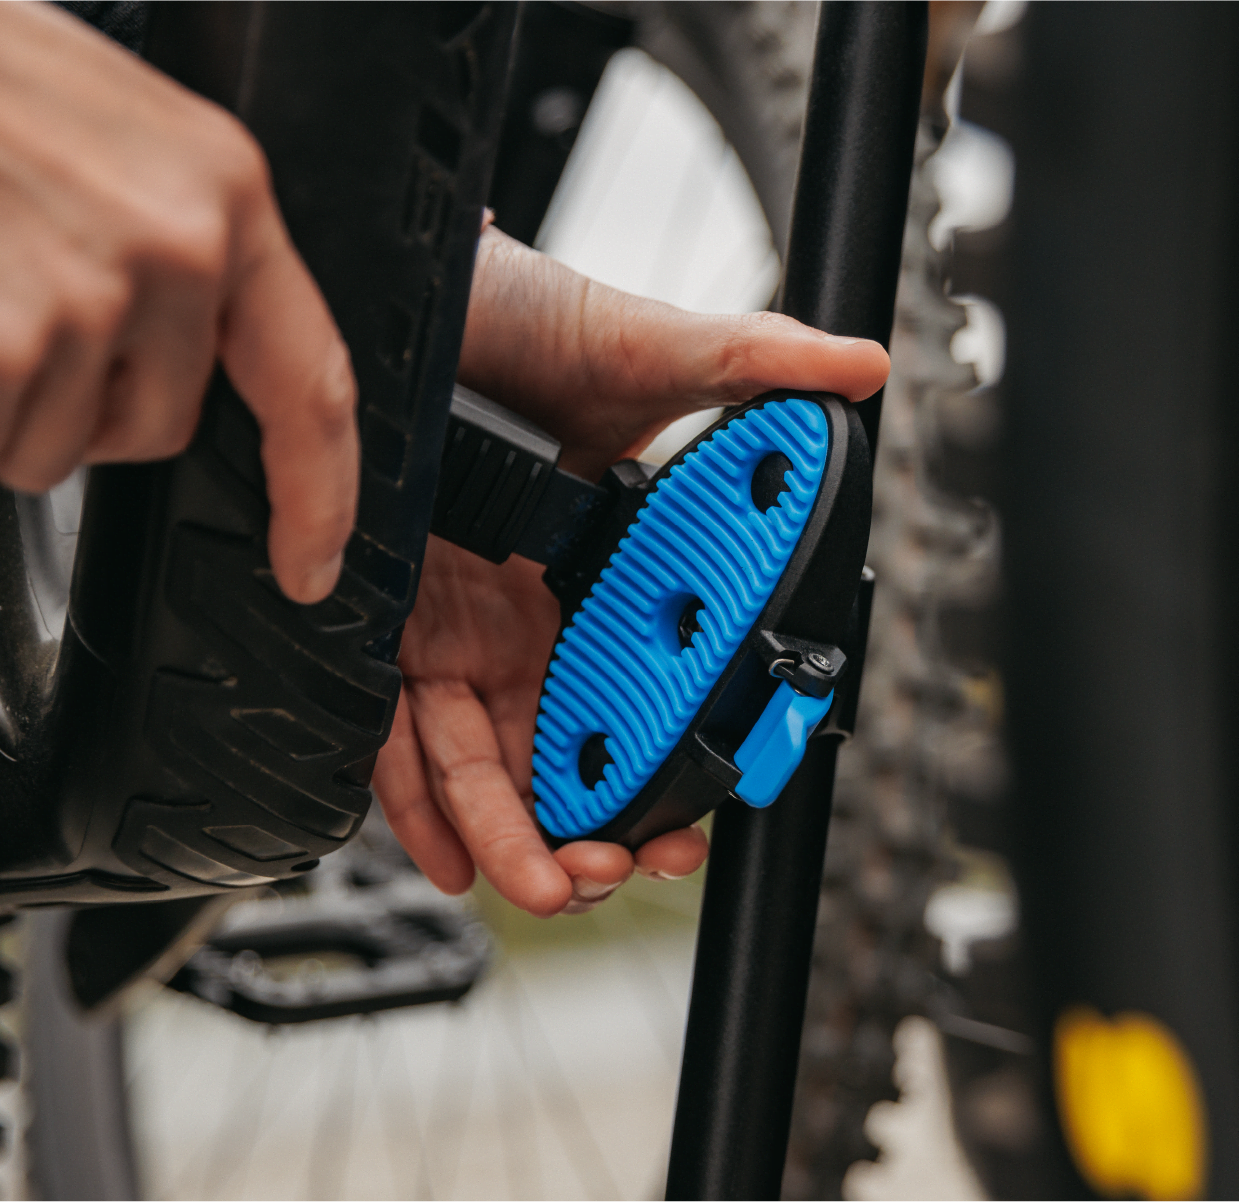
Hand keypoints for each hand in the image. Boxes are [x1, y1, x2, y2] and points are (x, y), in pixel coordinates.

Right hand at [0, 0, 356, 601]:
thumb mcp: (113, 133)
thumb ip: (173, 239)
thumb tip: (185, 344)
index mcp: (222, 191)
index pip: (310, 377)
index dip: (318, 491)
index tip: (314, 560)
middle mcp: (176, 249)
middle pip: (157, 427)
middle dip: (79, 410)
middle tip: (6, 322)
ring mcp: (90, 304)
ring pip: (57, 454)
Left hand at [372, 229, 888, 915]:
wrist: (416, 291)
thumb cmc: (523, 317)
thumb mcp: (645, 345)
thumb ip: (751, 361)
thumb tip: (853, 366)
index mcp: (603, 577)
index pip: (646, 693)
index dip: (669, 765)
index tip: (691, 818)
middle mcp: (530, 616)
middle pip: (563, 749)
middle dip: (591, 827)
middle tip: (612, 867)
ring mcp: (453, 625)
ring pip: (481, 760)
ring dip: (511, 834)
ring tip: (547, 883)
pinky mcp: (385, 622)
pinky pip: (393, 729)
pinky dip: (414, 799)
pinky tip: (445, 854)